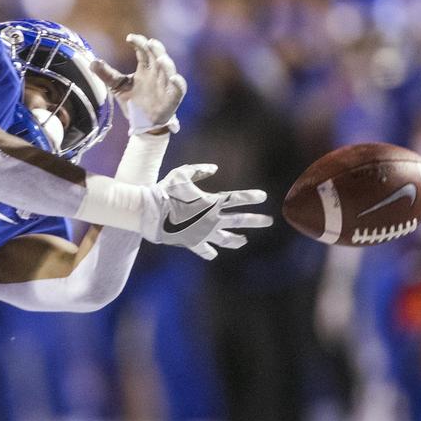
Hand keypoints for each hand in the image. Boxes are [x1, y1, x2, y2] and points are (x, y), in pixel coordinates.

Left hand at [91, 35, 186, 134]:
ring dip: (166, 64)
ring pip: (169, 71)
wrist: (143, 124)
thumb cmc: (133, 102)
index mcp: (145, 68)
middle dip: (156, 49)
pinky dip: (178, 83)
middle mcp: (157, 74)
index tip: (129, 38)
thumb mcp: (117, 87)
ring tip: (161, 58)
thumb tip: (92, 62)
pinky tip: (174, 78)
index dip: (139, 43)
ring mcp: (165, 85)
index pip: (144, 51)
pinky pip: (179, 89)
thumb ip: (106, 74)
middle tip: (149, 42)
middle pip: (159, 56)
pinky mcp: (172, 99)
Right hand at [143, 164, 272, 259]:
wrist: (150, 212)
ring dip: (237, 239)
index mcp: (211, 201)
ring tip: (244, 240)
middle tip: (269, 221)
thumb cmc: (165, 190)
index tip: (263, 197)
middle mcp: (211, 219)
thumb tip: (214, 168)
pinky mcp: (192, 243)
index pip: (238, 199)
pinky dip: (209, 251)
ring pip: (227, 239)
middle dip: (257, 220)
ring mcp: (203, 233)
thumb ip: (199, 169)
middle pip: (240, 220)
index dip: (252, 197)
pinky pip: (205, 250)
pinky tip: (213, 253)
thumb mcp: (182, 173)